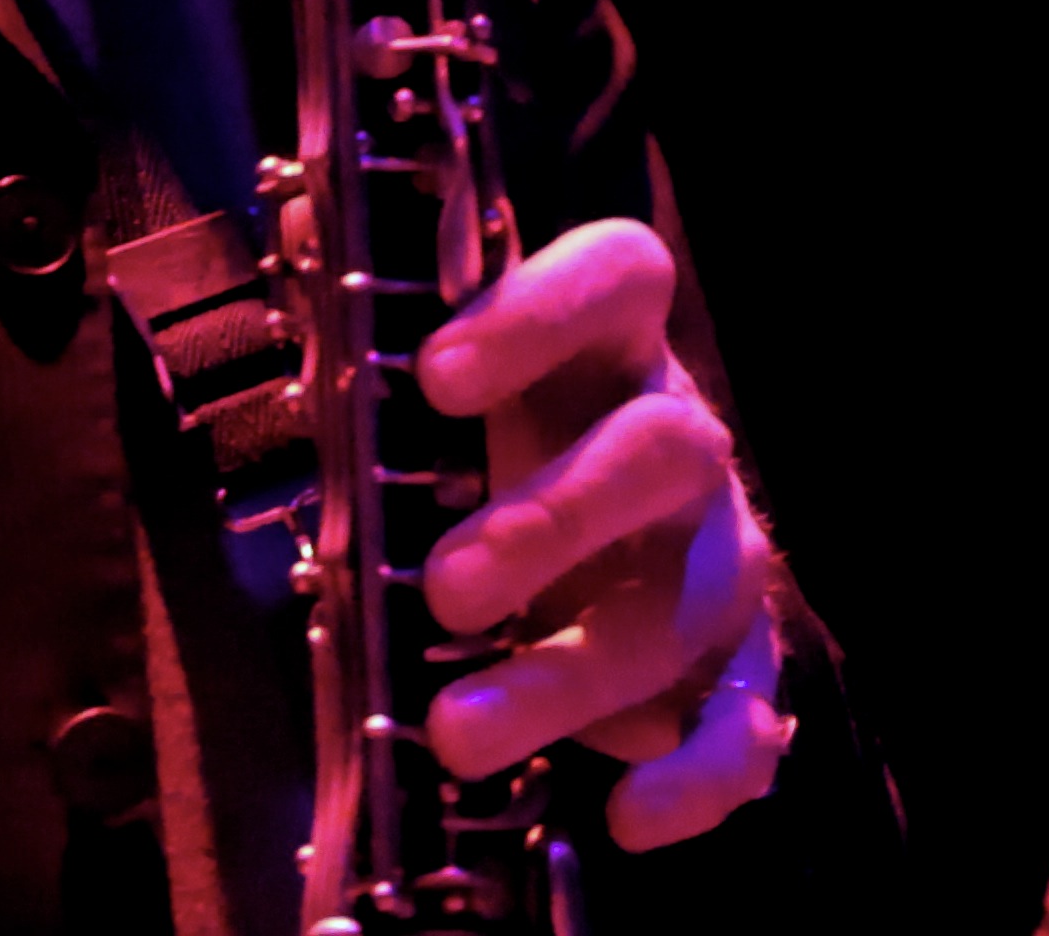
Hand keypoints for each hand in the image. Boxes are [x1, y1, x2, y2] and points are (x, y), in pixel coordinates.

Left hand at [407, 218, 789, 849]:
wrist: (593, 544)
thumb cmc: (493, 446)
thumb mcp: (440, 395)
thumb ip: (381, 341)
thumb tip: (301, 233)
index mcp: (611, 344)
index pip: (617, 276)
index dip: (539, 313)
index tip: (437, 375)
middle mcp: (683, 437)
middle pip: (662, 450)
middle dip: (557, 520)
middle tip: (449, 588)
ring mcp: (721, 553)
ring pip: (685, 604)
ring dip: (572, 675)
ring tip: (457, 733)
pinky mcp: (742, 663)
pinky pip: (747, 723)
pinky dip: (696, 778)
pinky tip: (627, 814)